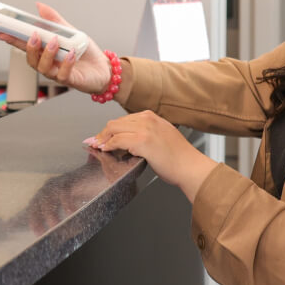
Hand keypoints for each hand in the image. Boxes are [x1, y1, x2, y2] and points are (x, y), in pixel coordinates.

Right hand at [0, 2, 111, 94]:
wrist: (104, 68)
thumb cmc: (86, 53)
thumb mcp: (70, 31)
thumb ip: (54, 20)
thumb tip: (40, 6)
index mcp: (45, 51)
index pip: (25, 45)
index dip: (12, 39)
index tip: (2, 30)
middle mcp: (48, 63)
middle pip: (30, 58)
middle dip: (29, 47)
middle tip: (34, 35)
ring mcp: (57, 72)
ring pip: (43, 67)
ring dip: (47, 53)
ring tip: (54, 42)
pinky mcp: (69, 80)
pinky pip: (63, 74)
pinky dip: (66, 63)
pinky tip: (71, 53)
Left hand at [86, 111, 217, 201]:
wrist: (190, 167)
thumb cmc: (179, 158)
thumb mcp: (162, 137)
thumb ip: (146, 135)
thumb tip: (128, 142)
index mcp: (152, 117)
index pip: (124, 120)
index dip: (111, 129)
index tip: (102, 137)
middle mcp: (148, 119)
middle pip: (116, 122)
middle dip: (103, 133)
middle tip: (94, 142)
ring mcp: (145, 129)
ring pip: (114, 129)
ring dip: (103, 139)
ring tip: (97, 147)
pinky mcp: (142, 141)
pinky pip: (117, 140)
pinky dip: (108, 145)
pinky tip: (105, 150)